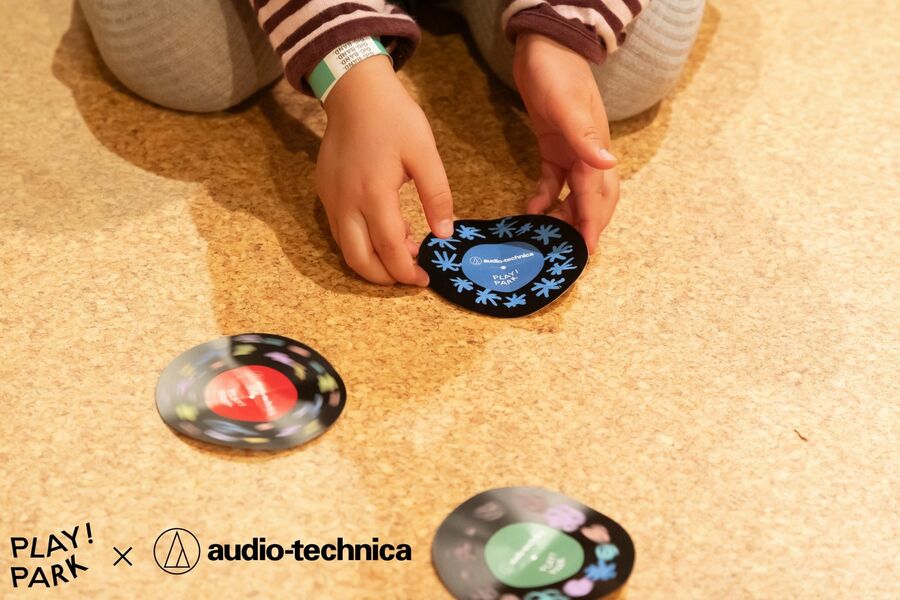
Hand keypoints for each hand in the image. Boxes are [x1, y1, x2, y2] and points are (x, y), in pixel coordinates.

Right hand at [316, 55, 453, 284]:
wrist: (355, 92)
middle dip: (385, 278)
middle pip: (360, 260)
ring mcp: (331, 199)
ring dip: (371, 262)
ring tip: (401, 255)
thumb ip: (437, 196)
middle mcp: (347, 203)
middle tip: (410, 277)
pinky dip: (360, 242)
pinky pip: (339, 230)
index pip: (389, 249)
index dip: (407, 271)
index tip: (424, 279)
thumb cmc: (394, 119)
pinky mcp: (324, 193)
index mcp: (374, 194)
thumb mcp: (425, 153)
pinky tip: (383, 231)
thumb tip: (444, 233)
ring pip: (345, 249)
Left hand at [513, 33, 619, 252]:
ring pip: (573, 194)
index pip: (596, 194)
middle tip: (567, 253)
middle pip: (592, 200)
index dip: (592, 223)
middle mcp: (587, 154)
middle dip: (583, 226)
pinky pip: (553, 180)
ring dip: (563, 216)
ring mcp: (572, 151)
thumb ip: (585, 138)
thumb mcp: (566, 105)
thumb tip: (609, 165)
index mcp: (594, 148)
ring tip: (545, 236)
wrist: (544, 44)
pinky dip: (545, 197)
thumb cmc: (555, 71)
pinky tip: (530, 210)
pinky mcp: (554, 146)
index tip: (587, 250)